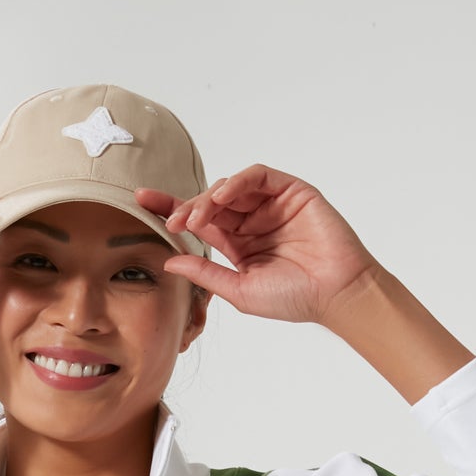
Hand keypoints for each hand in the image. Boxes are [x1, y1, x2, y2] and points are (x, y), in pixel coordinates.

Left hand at [135, 166, 379, 327]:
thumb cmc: (293, 298)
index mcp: (237, 244)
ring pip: (229, 187)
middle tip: (171, 221)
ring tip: (195, 218)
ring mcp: (270, 205)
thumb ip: (205, 274)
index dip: (171, 209)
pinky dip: (236, 182)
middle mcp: (251, 221)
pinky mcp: (290, 192)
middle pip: (209, 201)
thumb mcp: (238, 290)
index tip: (141, 201)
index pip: (199, 222)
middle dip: (186, 207)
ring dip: (208, 198)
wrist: (334, 293)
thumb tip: (168, 262)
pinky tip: (222, 197)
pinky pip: (257, 177)